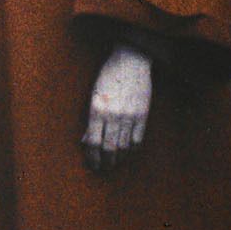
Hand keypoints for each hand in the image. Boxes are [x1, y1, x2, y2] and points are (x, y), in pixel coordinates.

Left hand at [82, 43, 152, 174]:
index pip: (93, 143)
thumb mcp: (93, 95)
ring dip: (118, 159)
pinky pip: (137, 140)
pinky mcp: (143, 114)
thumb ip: (90, 119)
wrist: (131, 60)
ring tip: (114, 164)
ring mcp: (130, 115)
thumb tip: (87, 141)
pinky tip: (127, 152)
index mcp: (96, 109)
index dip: (92, 158)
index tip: (92, 165)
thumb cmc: (108, 76)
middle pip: (109, 149)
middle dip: (105, 163)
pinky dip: (131, 149)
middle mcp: (113, 114)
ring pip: (123, 147)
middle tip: (103, 169)